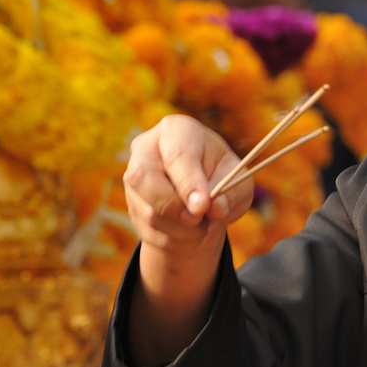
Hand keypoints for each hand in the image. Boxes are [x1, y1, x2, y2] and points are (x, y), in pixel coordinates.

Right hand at [121, 115, 253, 366]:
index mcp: (179, 131)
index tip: (205, 208)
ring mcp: (130, 175)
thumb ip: (232, 195)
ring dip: (172, 225)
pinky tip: (181, 232)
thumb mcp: (241, 192)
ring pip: (142, 205)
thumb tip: (211, 209)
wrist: (199, 213)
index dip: (192, 181)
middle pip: (148, 179)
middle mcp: (146, 146)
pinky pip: (142, 224)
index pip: (179, 152)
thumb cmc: (225, 193)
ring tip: (195, 226)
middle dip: (177, 207)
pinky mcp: (125, 204)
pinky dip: (165, 235)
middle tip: (200, 222)